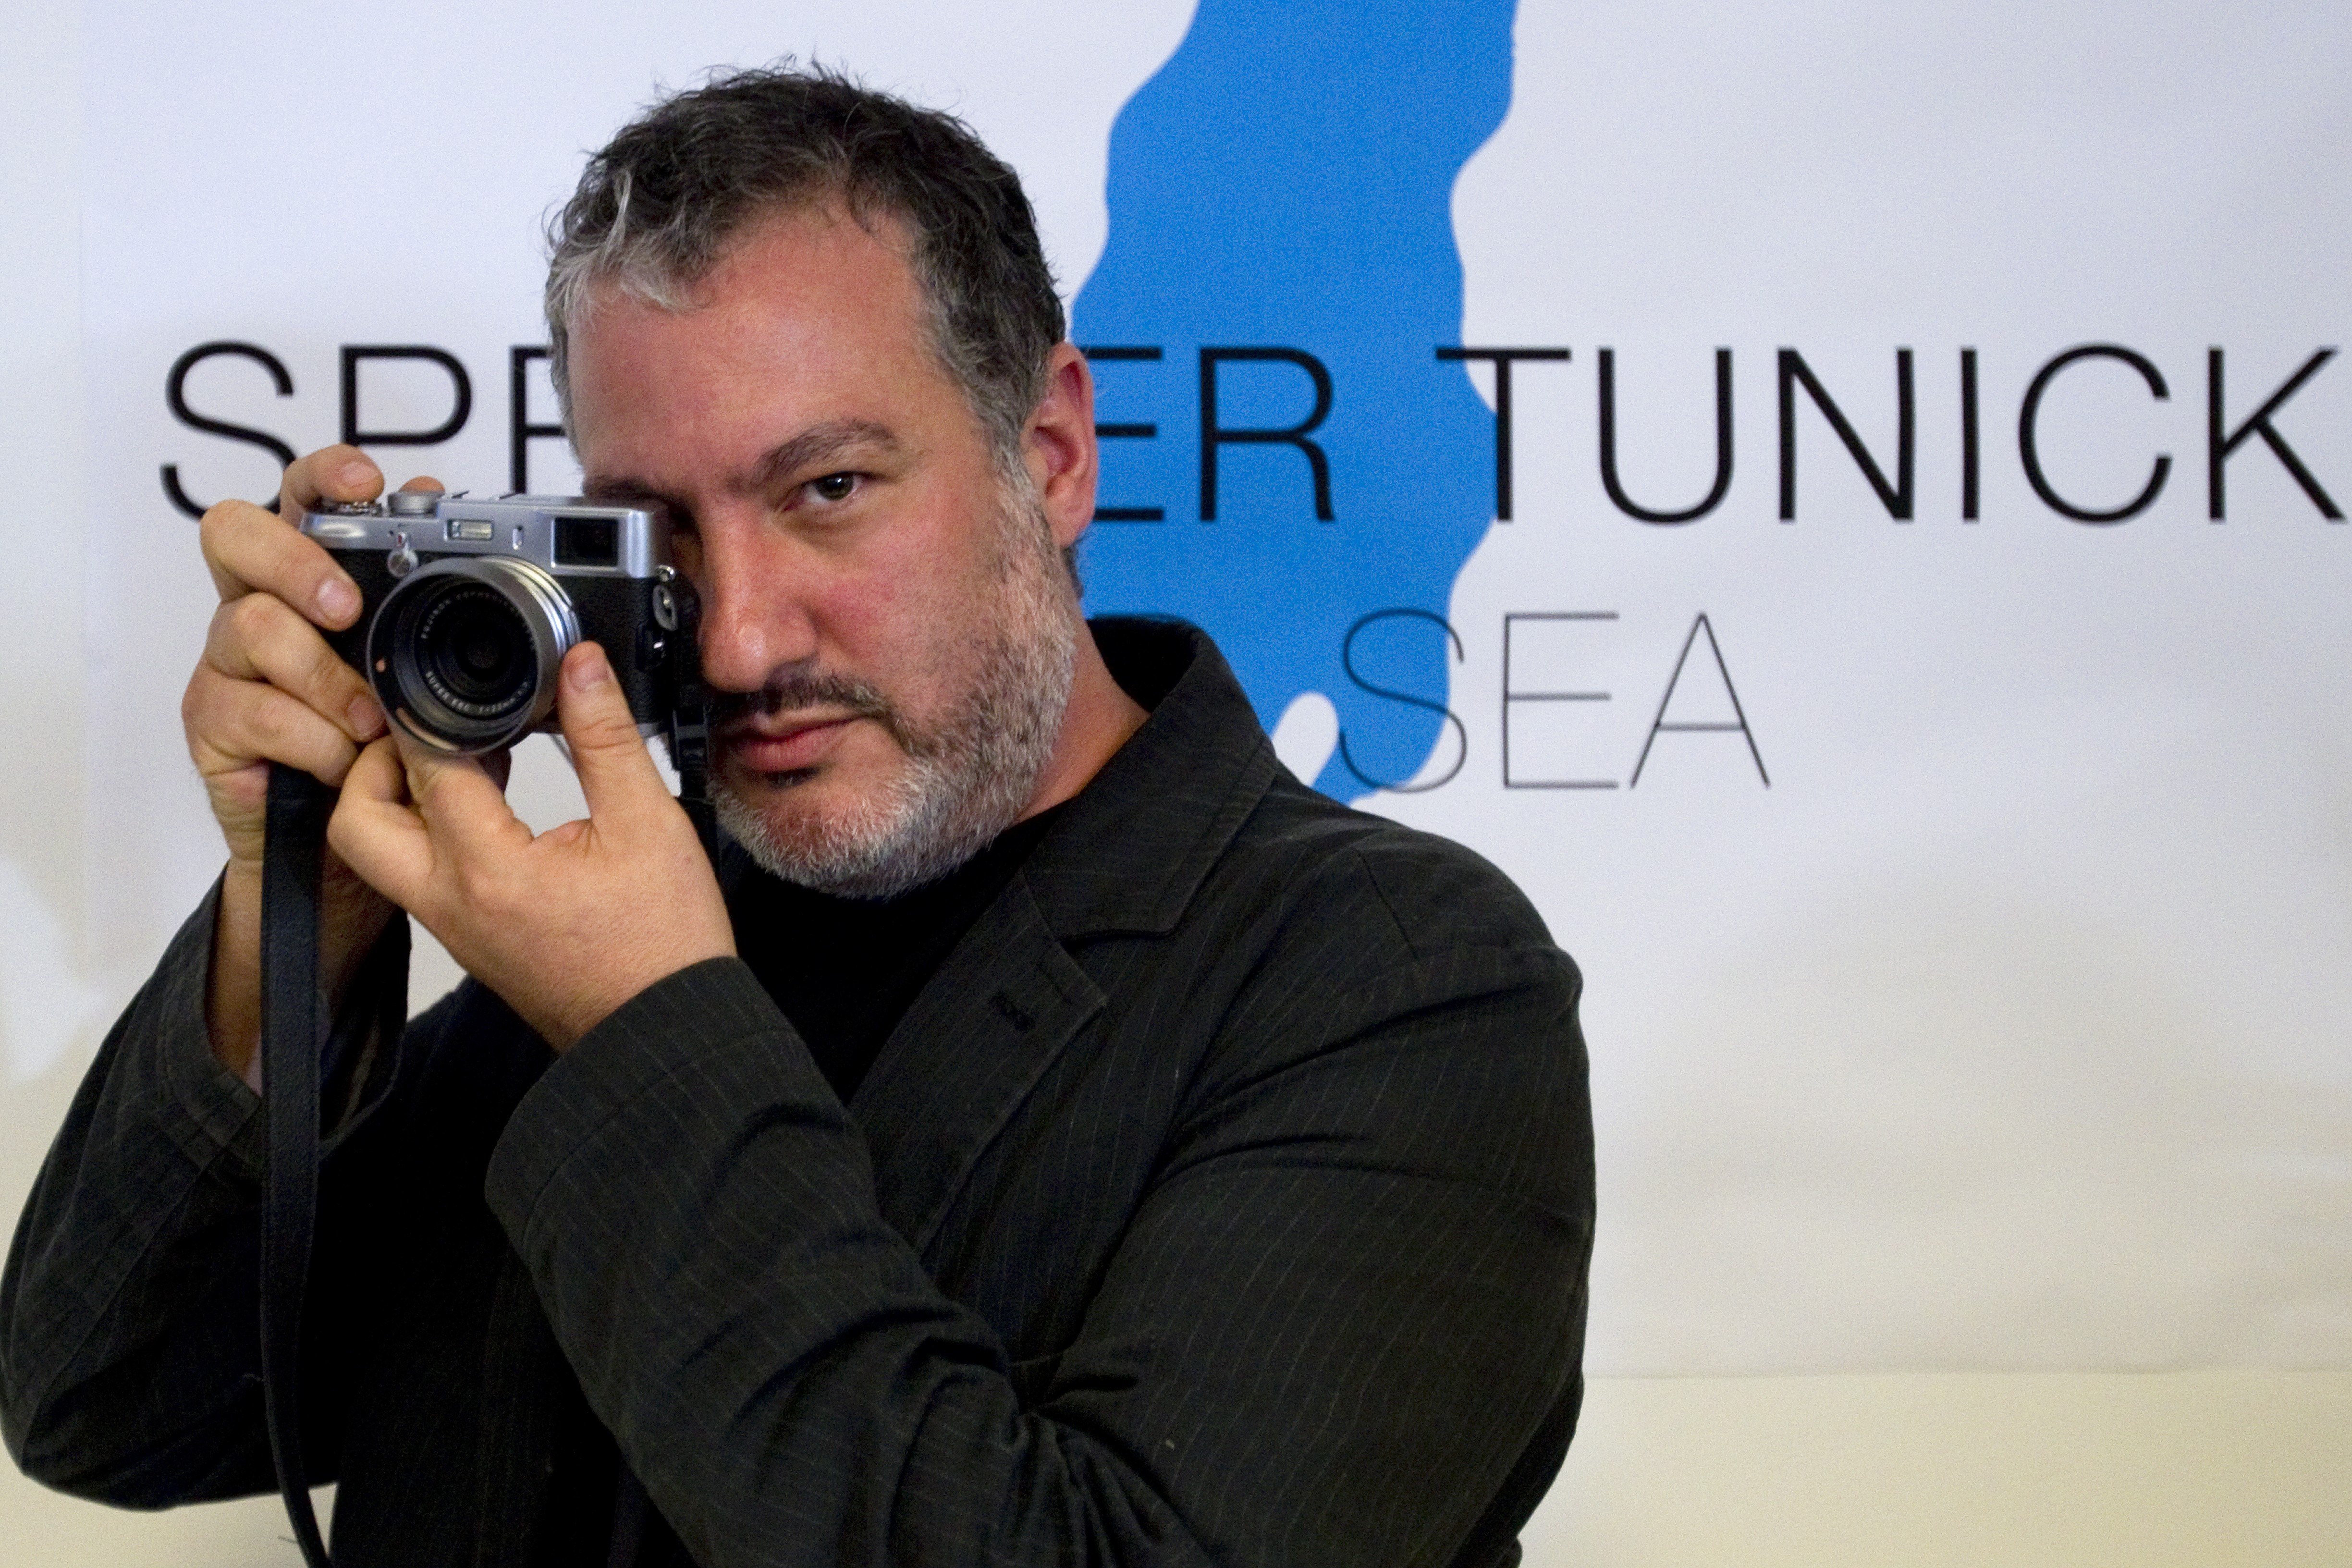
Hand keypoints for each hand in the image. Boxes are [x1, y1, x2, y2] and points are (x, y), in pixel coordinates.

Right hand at [184, 446, 431, 1085]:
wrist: (356, 852)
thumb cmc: (403, 754)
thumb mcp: (449, 685)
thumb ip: (468, 632)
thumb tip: (525, 576)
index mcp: (326, 581)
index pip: (305, 498)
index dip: (326, 478)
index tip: (369, 483)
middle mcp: (267, 606)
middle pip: (236, 536)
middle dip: (296, 562)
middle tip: (346, 607)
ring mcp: (232, 662)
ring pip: (248, 628)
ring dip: (319, 672)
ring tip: (369, 718)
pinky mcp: (215, 723)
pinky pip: (250, 711)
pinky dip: (309, 737)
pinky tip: (345, 758)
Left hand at [330, 641, 735, 1051]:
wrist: (666, 1029)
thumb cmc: (662, 943)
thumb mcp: (648, 823)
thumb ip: (606, 737)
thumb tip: (581, 665)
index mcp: (488, 869)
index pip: (426, 768)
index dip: (429, 713)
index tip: (438, 675)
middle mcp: (451, 903)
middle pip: (356, 821)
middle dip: (373, 763)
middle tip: (426, 729)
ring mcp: (454, 928)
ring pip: (378, 853)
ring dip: (397, 799)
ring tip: (462, 759)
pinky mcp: (469, 941)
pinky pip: (416, 876)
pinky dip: (428, 832)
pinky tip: (488, 804)